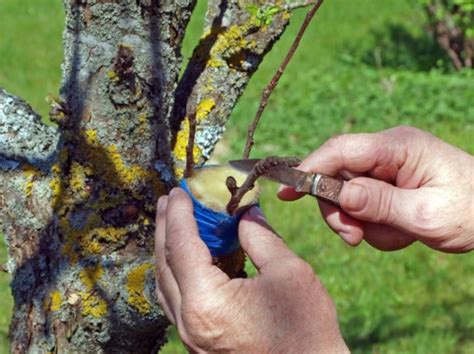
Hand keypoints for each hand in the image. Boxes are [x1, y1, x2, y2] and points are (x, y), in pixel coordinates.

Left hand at [155, 188, 347, 352]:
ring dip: (167, 249)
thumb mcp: (289, 274)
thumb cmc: (307, 331)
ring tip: (173, 223)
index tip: (179, 190)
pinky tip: (187, 259)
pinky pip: (176, 301)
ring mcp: (190, 337)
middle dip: (166, 227)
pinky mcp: (198, 343)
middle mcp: (189, 322)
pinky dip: (176, 273)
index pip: (182, 246)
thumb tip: (245, 213)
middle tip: (169, 200)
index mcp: (207, 302)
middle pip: (165, 264)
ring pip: (166, 284)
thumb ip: (260, 237)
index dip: (179, 213)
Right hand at [279, 126, 473, 252]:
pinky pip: (363, 205)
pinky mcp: (387, 184)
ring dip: (361, 222)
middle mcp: (387, 152)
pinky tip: (400, 231)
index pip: (340, 150)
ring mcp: (386, 168)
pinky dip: (374, 225)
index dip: (310, 169)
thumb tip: (340, 195)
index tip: (287, 192)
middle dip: (340, 210)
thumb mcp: (426, 214)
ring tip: (393, 235)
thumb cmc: (472, 211)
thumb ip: (381, 203)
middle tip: (354, 238)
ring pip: (347, 195)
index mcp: (398, 147)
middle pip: (337, 176)